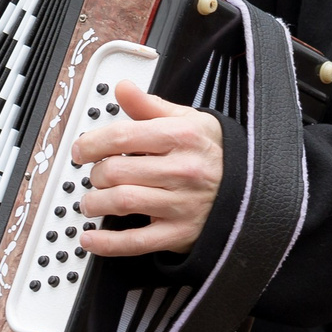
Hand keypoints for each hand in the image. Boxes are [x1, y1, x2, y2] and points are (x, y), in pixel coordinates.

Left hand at [72, 80, 223, 257]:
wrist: (250, 190)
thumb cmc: (211, 154)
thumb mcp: (187, 120)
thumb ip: (150, 105)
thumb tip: (123, 88)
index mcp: (180, 137)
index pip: (122, 136)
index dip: (92, 143)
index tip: (81, 149)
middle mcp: (181, 170)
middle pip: (116, 171)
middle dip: (94, 174)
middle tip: (93, 175)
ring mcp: (181, 204)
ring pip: (122, 202)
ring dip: (95, 203)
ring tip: (92, 201)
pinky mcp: (179, 233)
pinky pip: (136, 241)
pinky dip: (107, 243)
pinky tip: (91, 238)